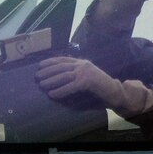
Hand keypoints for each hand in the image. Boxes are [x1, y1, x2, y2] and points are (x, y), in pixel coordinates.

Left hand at [36, 56, 152, 116]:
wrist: (115, 91)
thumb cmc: (100, 87)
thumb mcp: (87, 77)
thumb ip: (76, 75)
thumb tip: (59, 78)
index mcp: (82, 62)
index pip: (64, 59)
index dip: (51, 62)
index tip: (40, 65)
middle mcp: (83, 65)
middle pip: (61, 66)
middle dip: (48, 71)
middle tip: (37, 76)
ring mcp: (85, 72)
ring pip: (64, 75)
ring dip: (51, 80)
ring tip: (41, 84)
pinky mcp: (88, 81)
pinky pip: (70, 86)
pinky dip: (60, 91)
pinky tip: (52, 94)